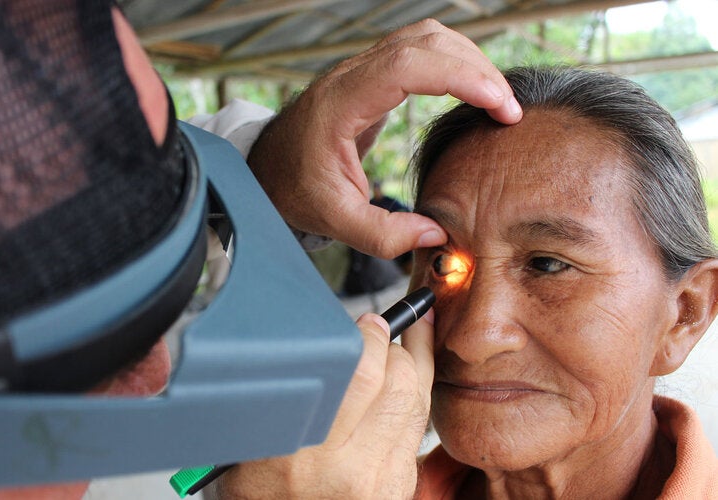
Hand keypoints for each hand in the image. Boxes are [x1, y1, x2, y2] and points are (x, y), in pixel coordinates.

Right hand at [206, 309, 435, 498]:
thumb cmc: (259, 499)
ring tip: (410, 340)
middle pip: (394, 382)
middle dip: (394, 345)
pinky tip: (412, 376)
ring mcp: (380, 481)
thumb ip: (283, 399)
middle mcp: (347, 469)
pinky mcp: (399, 487)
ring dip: (414, 364)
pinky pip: (418, 426)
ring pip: (414, 401)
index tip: (367, 321)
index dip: (369, 337)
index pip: (356, 373)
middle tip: (382, 329)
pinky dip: (417, 395)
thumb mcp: (249, 448)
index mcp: (300, 454)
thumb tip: (325, 344)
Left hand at [247, 19, 521, 258]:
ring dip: (466, 60)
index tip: (499, 105)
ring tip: (495, 99)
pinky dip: (452, 63)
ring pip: (425, 38)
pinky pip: (418, 51)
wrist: (266, 168)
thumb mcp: (333, 219)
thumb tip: (436, 235)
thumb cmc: (293, 188)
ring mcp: (361, 71)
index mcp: (341, 102)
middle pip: (425, 41)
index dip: (461, 77)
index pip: (408, 66)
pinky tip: (469, 91)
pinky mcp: (370, 77)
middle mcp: (351, 75)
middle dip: (475, 67)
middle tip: (507, 109)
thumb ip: (383, 234)